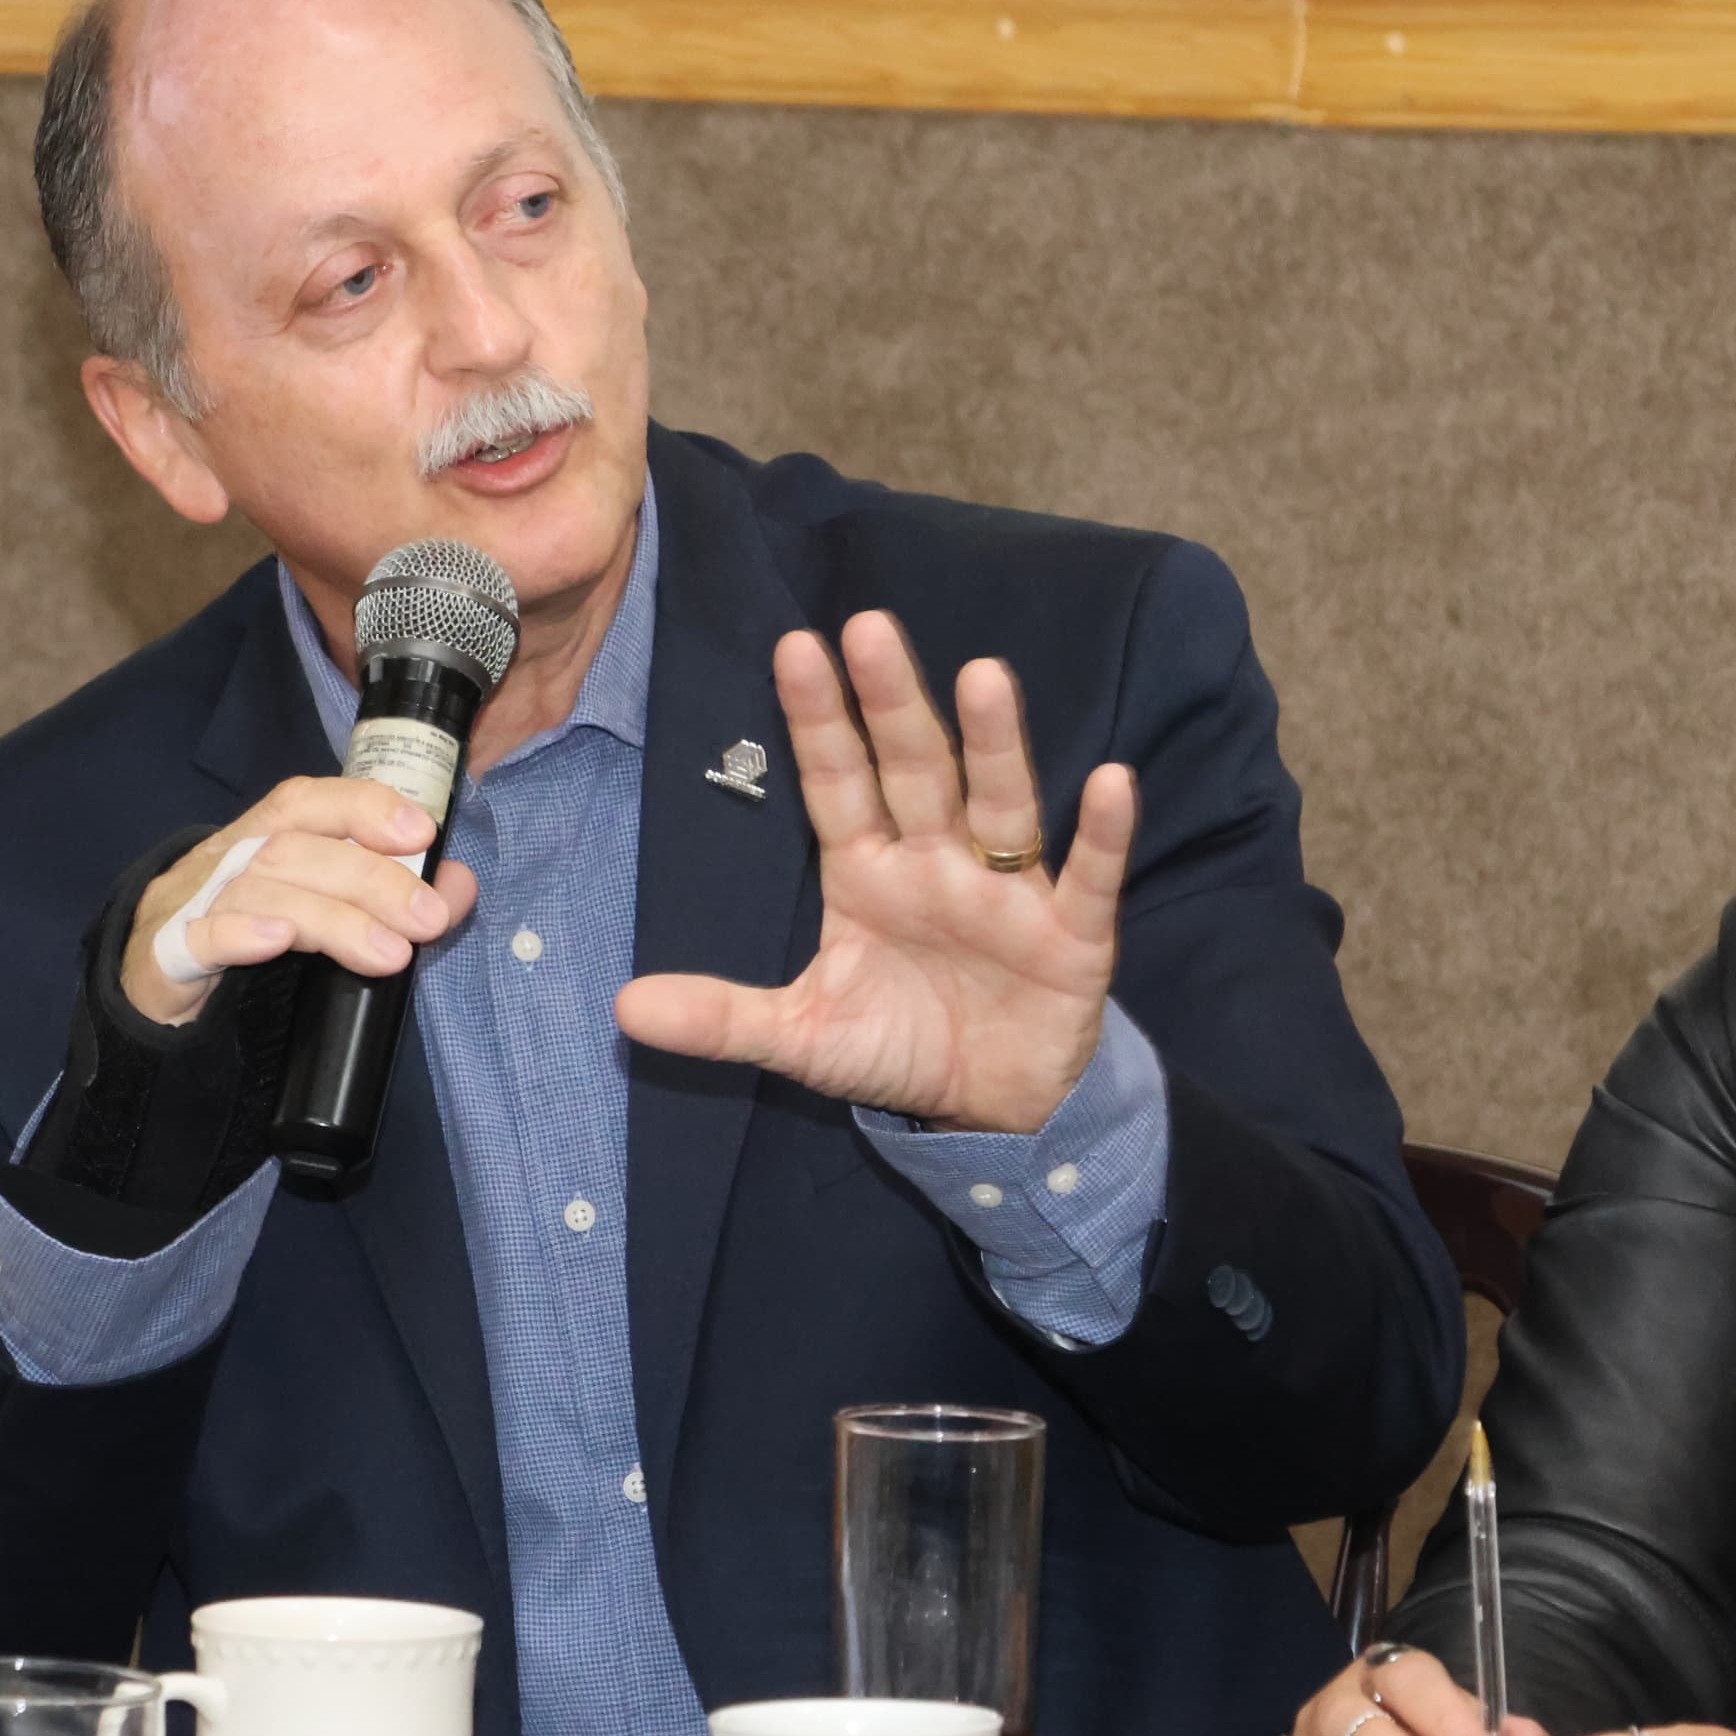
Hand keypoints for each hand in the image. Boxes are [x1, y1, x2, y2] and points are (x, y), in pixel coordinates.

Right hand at [119, 777, 481, 1025]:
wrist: (146, 987)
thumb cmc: (241, 936)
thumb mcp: (317, 909)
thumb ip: (387, 895)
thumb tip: (458, 885)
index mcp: (260, 837)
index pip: (308, 802)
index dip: (362, 806)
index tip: (420, 831)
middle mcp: (225, 859)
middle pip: (294, 848)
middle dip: (370, 878)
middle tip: (426, 918)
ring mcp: (192, 904)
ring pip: (259, 890)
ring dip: (331, 917)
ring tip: (389, 954)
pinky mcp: (166, 955)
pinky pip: (199, 936)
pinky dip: (241, 934)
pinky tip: (278, 941)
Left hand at [615, 614, 1131, 1130]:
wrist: (993, 1108)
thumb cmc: (899, 1044)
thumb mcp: (805, 1037)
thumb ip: (724, 1017)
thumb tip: (625, 1008)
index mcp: (868, 870)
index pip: (837, 783)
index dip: (817, 722)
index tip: (793, 648)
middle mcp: (936, 862)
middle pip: (913, 770)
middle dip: (892, 704)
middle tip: (869, 627)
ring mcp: (1007, 891)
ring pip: (998, 804)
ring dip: (993, 743)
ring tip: (984, 676)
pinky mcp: (1072, 934)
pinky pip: (1087, 876)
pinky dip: (1102, 833)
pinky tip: (1110, 781)